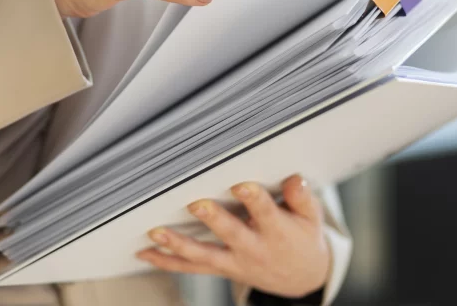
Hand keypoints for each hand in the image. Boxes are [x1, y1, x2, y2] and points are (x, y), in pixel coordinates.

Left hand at [137, 175, 330, 299]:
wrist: (301, 277)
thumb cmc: (302, 237)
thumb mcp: (311, 217)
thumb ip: (301, 198)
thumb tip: (294, 180)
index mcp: (277, 231)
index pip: (266, 212)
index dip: (254, 199)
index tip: (241, 185)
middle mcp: (254, 248)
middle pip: (232, 234)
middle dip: (214, 219)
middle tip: (196, 204)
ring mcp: (235, 262)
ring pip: (204, 255)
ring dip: (178, 244)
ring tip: (156, 232)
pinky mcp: (221, 269)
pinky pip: (191, 268)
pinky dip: (167, 261)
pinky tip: (145, 252)